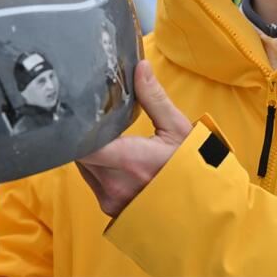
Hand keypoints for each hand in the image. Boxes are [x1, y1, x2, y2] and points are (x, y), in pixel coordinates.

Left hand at [76, 60, 191, 217]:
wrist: (202, 209)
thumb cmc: (192, 169)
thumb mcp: (177, 129)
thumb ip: (154, 98)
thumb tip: (140, 67)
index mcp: (129, 161)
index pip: (81, 144)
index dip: (74, 127)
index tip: (78, 110)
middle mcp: (114, 184)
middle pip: (78, 153)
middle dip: (83, 135)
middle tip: (92, 116)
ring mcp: (110, 199)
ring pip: (83, 167)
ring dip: (90, 151)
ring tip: (105, 135)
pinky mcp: (110, 208)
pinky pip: (92, 181)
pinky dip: (97, 167)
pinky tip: (113, 157)